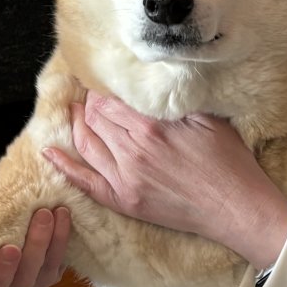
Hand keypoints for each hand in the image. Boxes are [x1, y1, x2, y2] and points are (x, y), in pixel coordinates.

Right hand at [0, 179, 72, 286]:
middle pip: (23, 281)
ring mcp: (32, 282)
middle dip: (34, 247)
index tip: (8, 248)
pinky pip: (60, 261)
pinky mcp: (52, 271)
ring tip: (51, 211)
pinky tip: (62, 214)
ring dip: (51, 240)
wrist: (12, 203)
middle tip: (40, 216)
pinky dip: (62, 237)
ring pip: (45, 271)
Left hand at [42, 92, 286, 268]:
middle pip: (94, 117)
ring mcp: (125, 178)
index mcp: (152, 126)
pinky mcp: (124, 200)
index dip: (104, 88)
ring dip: (76, 124)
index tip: (105, 81)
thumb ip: (179, 97)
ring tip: (76, 112)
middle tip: (93, 94)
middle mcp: (133, 150)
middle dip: (90, 103)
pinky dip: (63, 166)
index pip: (110, 99)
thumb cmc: (230, 163)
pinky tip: (50, 152)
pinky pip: (84, 181)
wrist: (237, 209)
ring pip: (86, 143)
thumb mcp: (210, 118)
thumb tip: (158, 76)